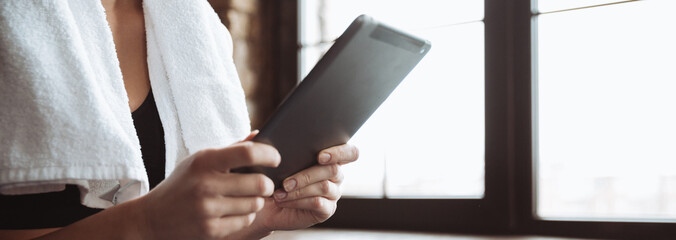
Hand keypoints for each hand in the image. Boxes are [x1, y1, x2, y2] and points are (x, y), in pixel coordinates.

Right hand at [138, 141, 279, 239]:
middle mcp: (206, 185)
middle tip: (264, 184)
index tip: (276, 158)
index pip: (247, 153)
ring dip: (256, 201)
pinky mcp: (211, 230)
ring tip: (245, 198)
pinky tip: (234, 211)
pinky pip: (246, 220)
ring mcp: (208, 210)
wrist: (152, 218)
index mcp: (204, 162)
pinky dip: (246, 215)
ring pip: (255, 204)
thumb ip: (231, 149)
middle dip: (267, 184)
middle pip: (259, 183)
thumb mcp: (200, 161)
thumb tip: (259, 135)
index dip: (269, 154)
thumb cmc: (182, 184)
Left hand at [240, 143, 358, 235]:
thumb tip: (256, 134)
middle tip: (286, 180)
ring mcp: (333, 194)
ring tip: (280, 190)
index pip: (351, 152)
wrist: (264, 203)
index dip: (341, 152)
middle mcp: (337, 175)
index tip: (320, 156)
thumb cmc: (271, 176)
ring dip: (299, 188)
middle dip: (308, 174)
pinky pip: (318, 203)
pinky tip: (283, 200)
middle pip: (334, 170)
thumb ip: (262, 145)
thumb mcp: (268, 158)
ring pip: (324, 187)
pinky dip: (298, 201)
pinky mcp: (326, 210)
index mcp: (331, 157)